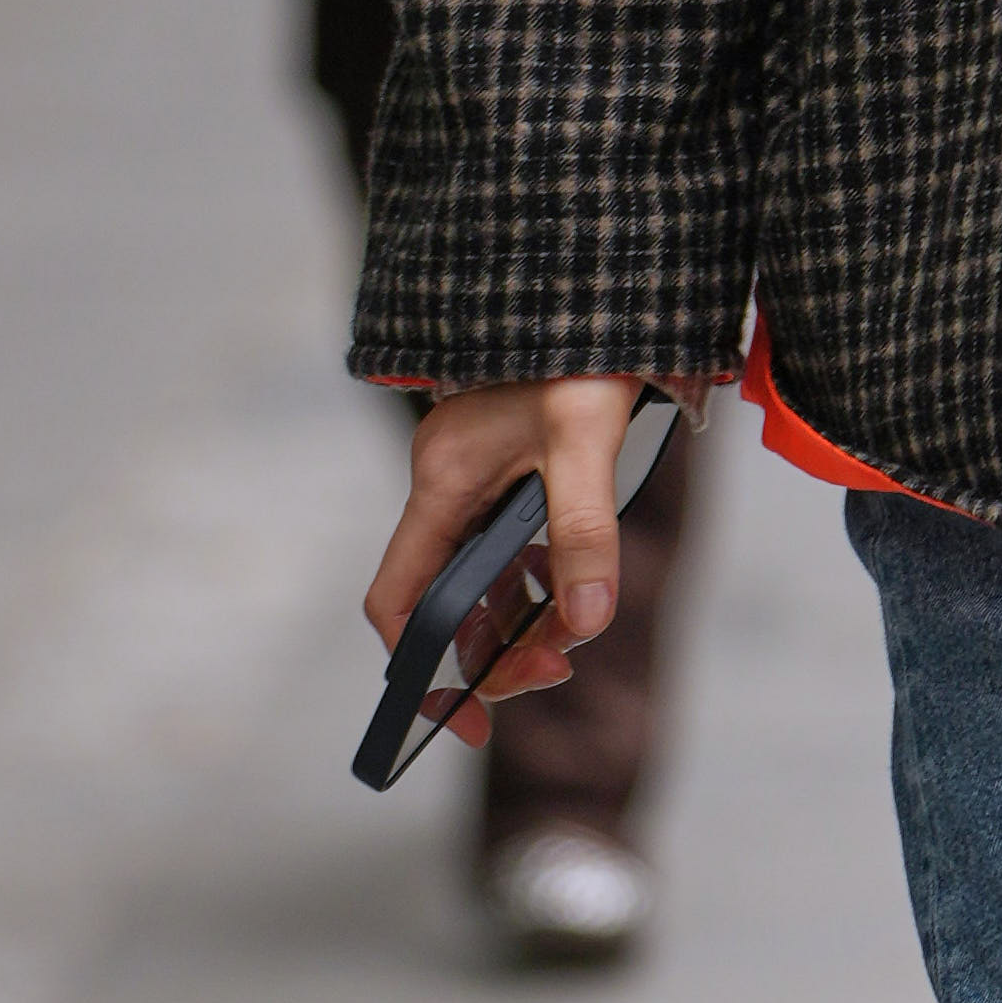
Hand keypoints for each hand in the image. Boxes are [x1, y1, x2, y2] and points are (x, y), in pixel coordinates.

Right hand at [364, 373, 653, 725]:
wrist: (600, 285)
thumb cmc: (582, 351)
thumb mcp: (587, 439)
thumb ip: (584, 531)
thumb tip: (588, 622)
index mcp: (442, 482)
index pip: (401, 599)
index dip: (422, 668)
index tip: (465, 718)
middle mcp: (450, 487)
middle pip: (445, 602)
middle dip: (490, 652)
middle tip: (553, 672)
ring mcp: (479, 481)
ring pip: (481, 581)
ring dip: (520, 623)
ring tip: (572, 645)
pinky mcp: (514, 474)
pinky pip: (512, 551)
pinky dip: (540, 585)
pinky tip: (576, 595)